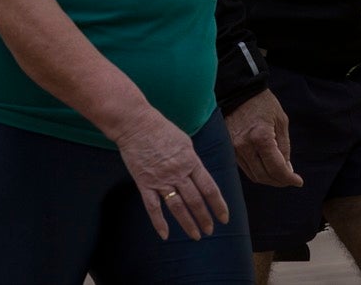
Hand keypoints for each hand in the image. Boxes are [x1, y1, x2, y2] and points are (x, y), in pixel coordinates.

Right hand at [112, 110, 230, 240]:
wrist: (136, 124)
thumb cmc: (162, 129)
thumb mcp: (185, 142)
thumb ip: (192, 161)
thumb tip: (199, 177)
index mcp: (191, 161)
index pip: (209, 188)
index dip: (218, 205)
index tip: (224, 217)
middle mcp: (178, 173)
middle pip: (195, 201)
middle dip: (204, 218)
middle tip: (210, 231)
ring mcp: (161, 180)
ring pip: (177, 207)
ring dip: (188, 223)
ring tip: (196, 235)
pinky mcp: (144, 184)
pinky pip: (153, 207)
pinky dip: (159, 222)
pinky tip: (165, 235)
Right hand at [225, 89, 303, 187]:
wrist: (240, 92)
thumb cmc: (263, 103)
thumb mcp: (281, 121)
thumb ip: (284, 147)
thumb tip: (287, 169)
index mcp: (261, 137)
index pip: (276, 168)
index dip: (289, 178)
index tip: (298, 181)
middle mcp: (245, 146)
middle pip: (264, 176)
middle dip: (280, 181)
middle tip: (290, 179)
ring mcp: (234, 149)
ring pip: (253, 175)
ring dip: (269, 179)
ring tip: (280, 176)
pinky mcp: (229, 149)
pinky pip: (245, 168)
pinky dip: (257, 172)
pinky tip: (266, 168)